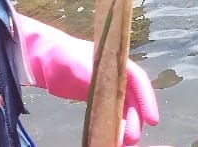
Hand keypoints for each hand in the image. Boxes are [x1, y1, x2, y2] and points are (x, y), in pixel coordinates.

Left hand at [17, 14, 158, 145]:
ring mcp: (108, 87)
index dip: (147, 101)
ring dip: (126, 124)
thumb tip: (112, 92)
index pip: (139, 82)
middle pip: (132, 99)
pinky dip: (114, 124)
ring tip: (124, 142)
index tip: (153, 121)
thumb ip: (96, 78)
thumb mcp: (80, 66)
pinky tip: (113, 136)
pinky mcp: (98, 98)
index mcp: (118, 63)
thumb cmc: (63, 58)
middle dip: (135, 119)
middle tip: (132, 139)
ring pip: (124, 108)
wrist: (44, 59)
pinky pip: (111, 112)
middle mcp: (117, 75)